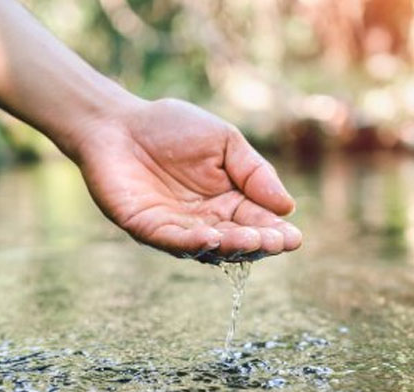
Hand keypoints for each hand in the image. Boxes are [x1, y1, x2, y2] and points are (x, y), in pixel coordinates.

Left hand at [69, 97, 301, 261]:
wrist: (119, 121)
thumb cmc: (172, 128)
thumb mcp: (225, 142)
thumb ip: (254, 172)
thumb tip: (287, 207)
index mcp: (229, 201)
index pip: (258, 222)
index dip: (276, 232)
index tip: (293, 238)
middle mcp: (207, 221)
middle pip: (238, 241)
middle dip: (258, 243)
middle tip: (276, 242)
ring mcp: (177, 228)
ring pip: (209, 247)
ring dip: (231, 246)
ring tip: (251, 240)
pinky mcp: (148, 228)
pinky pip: (173, 241)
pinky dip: (192, 243)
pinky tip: (212, 238)